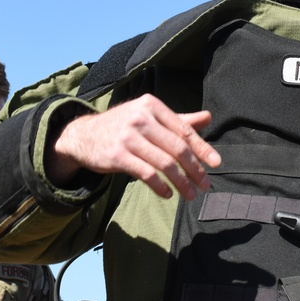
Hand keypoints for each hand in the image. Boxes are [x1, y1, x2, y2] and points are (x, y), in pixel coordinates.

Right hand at [47, 94, 220, 200]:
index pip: (183, 129)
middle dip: (195, 169)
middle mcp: (140, 117)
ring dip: (181, 182)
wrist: (83, 135)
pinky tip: (168, 194)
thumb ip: (178, 119)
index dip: (202, 148)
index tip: (216, 164)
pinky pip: (146, 174)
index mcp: (151, 105)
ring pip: (164, 163)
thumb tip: (208, 117)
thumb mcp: (148, 117)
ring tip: (190, 194)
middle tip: (205, 185)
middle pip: (176, 147)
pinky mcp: (117, 155)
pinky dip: (160, 186)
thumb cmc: (122, 126)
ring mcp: (127, 136)